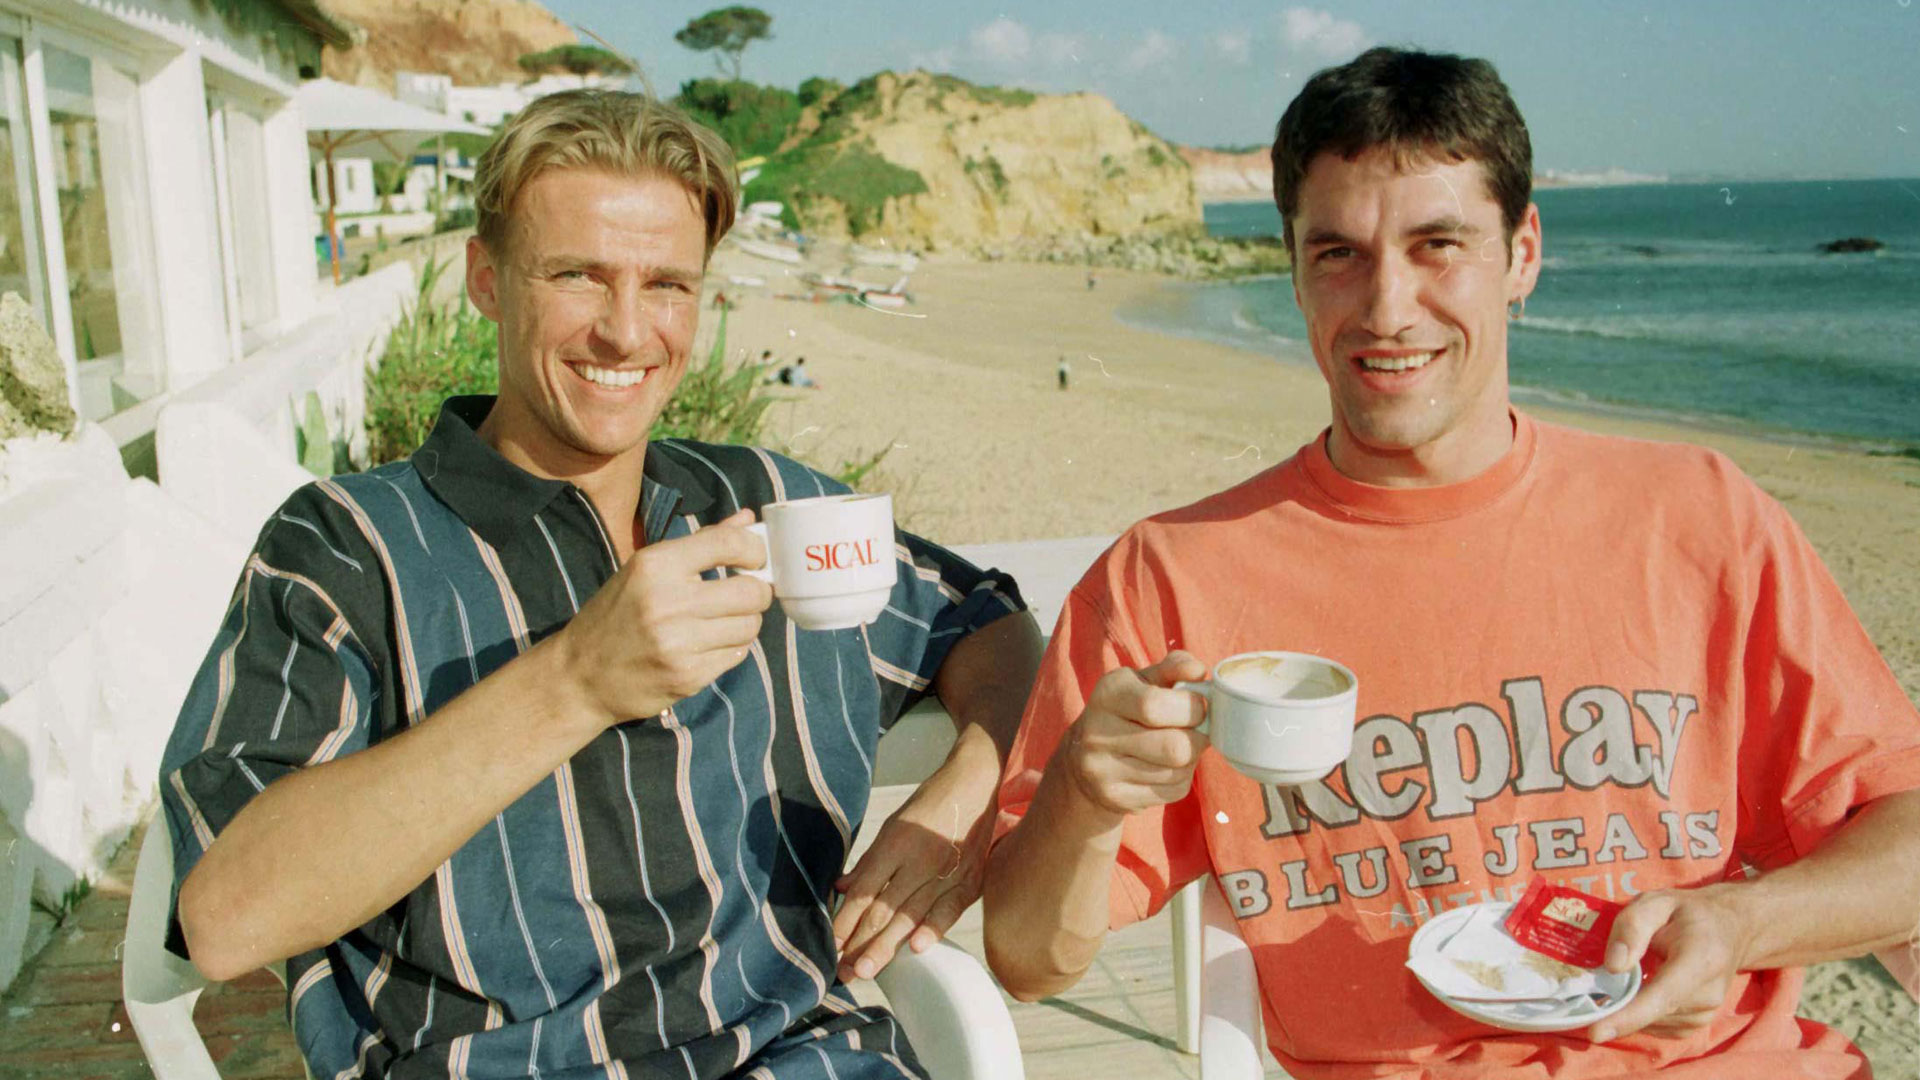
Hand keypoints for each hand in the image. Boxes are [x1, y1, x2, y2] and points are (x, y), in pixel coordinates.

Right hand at [557, 509, 772, 725]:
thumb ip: (702, 543)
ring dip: (744, 623)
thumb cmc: (617, 614)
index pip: (729, 543)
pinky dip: (730, 649)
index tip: (755, 558)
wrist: (580, 675)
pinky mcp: (688, 677)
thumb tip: (748, 520)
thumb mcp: (647, 569)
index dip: (755, 549)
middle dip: (757, 592)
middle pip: (752, 591)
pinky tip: (706, 646)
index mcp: (656, 565)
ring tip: (722, 622)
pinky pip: (737, 655)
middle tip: (746, 594)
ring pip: (750, 626)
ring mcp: (679, 643)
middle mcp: (668, 602)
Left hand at [832, 755, 996, 981]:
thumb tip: (843, 889)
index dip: (846, 921)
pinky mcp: (970, 881)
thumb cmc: (931, 805)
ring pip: (911, 916)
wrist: (977, 784)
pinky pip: (950, 910)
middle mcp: (919, 860)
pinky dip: (933, 929)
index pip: (865, 891)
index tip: (831, 946)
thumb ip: (871, 861)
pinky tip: (916, 948)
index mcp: (895, 843)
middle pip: (884, 908)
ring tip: (866, 970)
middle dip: (860, 943)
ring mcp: (947, 871)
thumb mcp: (894, 825)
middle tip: (843, 972)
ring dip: (886, 946)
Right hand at [1062, 653, 1210, 818]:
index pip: (1156, 705)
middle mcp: (1096, 732)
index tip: (1195, 706)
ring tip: (1177, 748)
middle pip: (1174, 747)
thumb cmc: (1128, 711)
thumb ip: (1174, 668)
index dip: (1191, 708)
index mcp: (1107, 693)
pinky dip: (1179, 780)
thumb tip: (1198, 671)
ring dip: (1190, 760)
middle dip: (1197, 739)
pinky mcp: (1113, 797)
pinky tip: (1164, 768)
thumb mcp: (1145, 681)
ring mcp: (1101, 769)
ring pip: (1177, 771)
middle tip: (1193, 731)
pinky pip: (1172, 793)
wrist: (1083, 758)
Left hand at [1589, 885, 1748, 1042]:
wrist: (1729, 929)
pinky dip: (1640, 1013)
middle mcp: (1709, 994)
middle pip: (1652, 1013)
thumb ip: (1632, 928)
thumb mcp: (1655, 903)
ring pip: (1651, 1023)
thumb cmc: (1686, 914)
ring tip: (1623, 979)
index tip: (1596, 1033)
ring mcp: (1706, 1013)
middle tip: (1590, 992)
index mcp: (1700, 960)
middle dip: (1616, 1009)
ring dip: (1628, 1009)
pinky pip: (1657, 1027)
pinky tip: (1639, 988)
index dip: (1629, 1017)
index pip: (1663, 996)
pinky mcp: (1697, 1024)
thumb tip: (1613, 966)